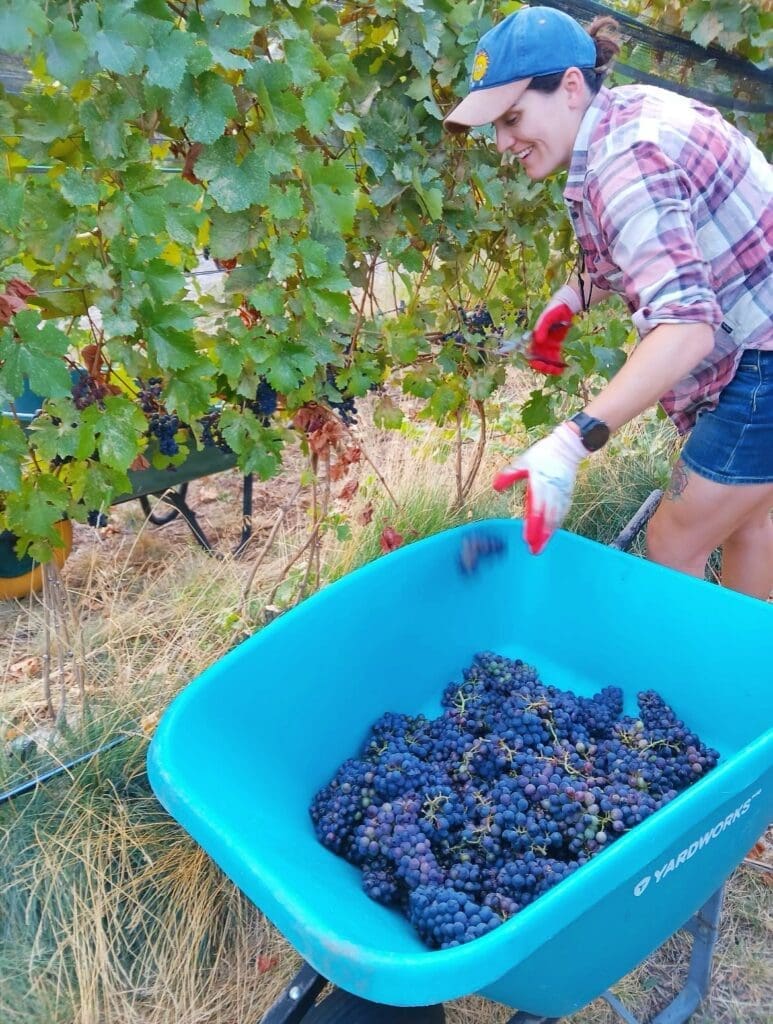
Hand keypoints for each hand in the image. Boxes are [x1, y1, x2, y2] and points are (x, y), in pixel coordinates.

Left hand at [492, 423, 586, 554]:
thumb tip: (495, 488)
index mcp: (540, 484)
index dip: (532, 525)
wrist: (568, 446)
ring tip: (542, 546)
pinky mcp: (568, 495)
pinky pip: (563, 513)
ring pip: (557, 518)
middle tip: (534, 551)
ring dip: (549, 533)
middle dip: (541, 536)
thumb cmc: (543, 454)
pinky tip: (551, 533)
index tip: (527, 539)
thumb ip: (510, 475)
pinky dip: (557, 524)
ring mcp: (562, 494)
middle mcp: (553, 492)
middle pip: (548, 519)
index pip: (536, 509)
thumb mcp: (523, 462)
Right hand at [528, 285, 581, 375]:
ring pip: (547, 362)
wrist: (565, 306)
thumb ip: (541, 328)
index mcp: (535, 339)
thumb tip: (538, 341)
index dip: (533, 361)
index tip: (539, 364)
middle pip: (538, 361)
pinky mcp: (557, 347)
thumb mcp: (547, 318)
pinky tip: (564, 368)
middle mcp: (540, 345)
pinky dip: (558, 365)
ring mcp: (548, 346)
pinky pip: (556, 360)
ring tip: (560, 371)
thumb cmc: (554, 310)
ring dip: (551, 369)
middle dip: (544, 367)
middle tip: (552, 369)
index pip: (530, 354)